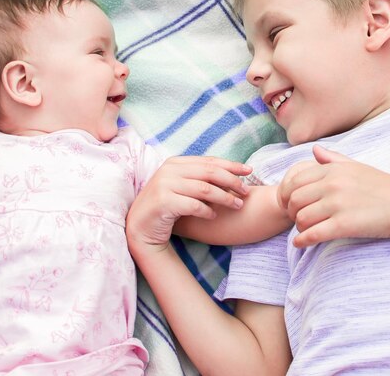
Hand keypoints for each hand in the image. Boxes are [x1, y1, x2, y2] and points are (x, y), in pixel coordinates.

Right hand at [127, 156, 251, 250]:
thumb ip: (197, 178)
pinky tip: (214, 216)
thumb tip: (229, 173)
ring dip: (225, 197)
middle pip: (210, 172)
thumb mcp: (180, 187)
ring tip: (238, 205)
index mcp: (174, 163)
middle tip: (246, 192)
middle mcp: (169, 170)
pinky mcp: (163, 202)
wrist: (140, 228)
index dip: (231, 165)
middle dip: (232, 181)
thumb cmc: (165, 208)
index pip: (209, 161)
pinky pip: (193, 205)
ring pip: (205, 189)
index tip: (249, 171)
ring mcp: (164, 185)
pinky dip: (207, 211)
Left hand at [277, 145, 389, 247]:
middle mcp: (332, 185)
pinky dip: (302, 240)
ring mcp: (337, 205)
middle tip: (296, 218)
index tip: (288, 203)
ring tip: (304, 230)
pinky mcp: (344, 225)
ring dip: (298, 227)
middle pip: (294, 200)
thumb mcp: (357, 166)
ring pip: (301, 218)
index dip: (286, 194)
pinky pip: (313, 234)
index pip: (294, 180)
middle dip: (290, 211)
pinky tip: (301, 243)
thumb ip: (332, 159)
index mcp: (332, 170)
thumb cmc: (383, 186)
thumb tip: (314, 150)